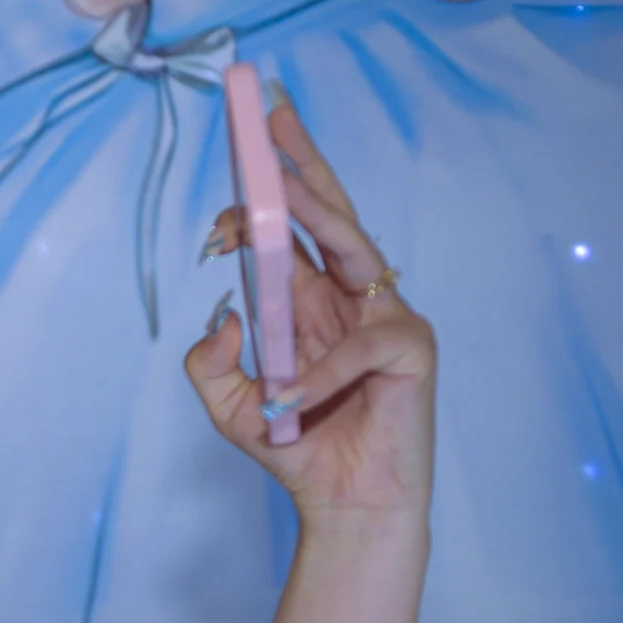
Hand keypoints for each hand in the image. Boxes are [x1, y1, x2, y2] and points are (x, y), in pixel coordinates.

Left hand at [189, 95, 435, 525]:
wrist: (346, 507)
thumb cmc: (298, 448)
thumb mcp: (231, 406)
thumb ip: (209, 364)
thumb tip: (221, 317)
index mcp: (312, 300)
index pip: (290, 231)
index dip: (263, 195)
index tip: (234, 162)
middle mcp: (351, 298)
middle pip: (330, 214)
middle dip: (300, 163)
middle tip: (269, 116)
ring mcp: (387, 319)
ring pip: (353, 247)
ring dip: (314, 209)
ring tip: (277, 179)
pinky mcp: (412, 354)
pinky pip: (359, 349)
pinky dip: (318, 373)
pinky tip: (287, 398)